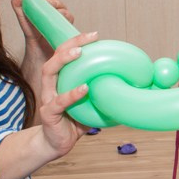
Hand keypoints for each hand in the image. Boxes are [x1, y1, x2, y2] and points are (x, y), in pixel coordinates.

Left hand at [12, 0, 73, 62]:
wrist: (38, 47)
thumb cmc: (32, 31)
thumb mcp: (22, 16)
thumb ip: (18, 3)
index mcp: (44, 4)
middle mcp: (54, 9)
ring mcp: (61, 16)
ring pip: (62, 6)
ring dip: (56, 4)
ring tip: (48, 5)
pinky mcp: (67, 24)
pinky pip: (69, 17)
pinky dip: (64, 14)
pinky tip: (58, 14)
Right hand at [36, 31, 96, 156]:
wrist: (58, 143)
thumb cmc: (75, 120)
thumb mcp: (91, 102)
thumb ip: (103, 92)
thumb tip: (130, 85)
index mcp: (60, 80)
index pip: (63, 54)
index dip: (76, 41)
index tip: (94, 35)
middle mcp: (51, 85)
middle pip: (55, 57)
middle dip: (70, 44)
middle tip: (89, 37)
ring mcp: (47, 98)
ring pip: (49, 73)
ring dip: (64, 60)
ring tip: (80, 53)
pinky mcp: (48, 114)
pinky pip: (58, 102)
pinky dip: (71, 94)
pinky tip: (84, 88)